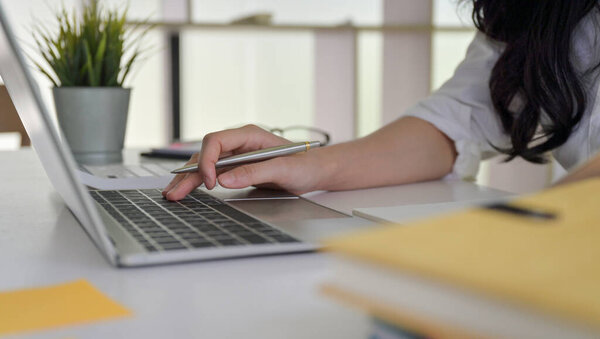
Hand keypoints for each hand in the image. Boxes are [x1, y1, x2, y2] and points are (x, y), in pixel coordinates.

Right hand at [162, 124, 323, 200]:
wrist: (314, 172)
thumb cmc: (304, 165)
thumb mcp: (284, 169)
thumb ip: (255, 172)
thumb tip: (225, 179)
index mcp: (250, 135)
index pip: (217, 141)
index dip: (208, 160)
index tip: (212, 182)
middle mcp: (239, 143)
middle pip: (205, 154)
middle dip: (189, 173)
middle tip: (175, 192)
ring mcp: (235, 155)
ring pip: (205, 164)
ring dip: (188, 179)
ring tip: (172, 194)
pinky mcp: (235, 168)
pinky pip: (212, 173)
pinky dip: (197, 182)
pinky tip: (185, 190)